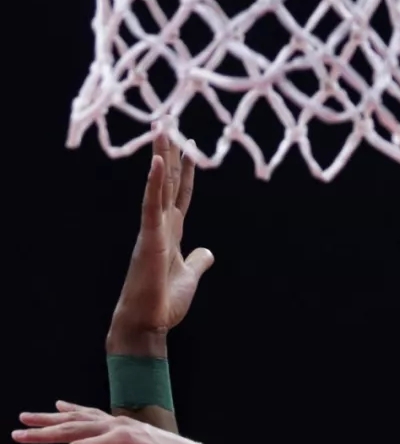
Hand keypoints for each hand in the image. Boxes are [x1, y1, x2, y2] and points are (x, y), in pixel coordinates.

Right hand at [13, 402, 213, 443]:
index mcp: (123, 441)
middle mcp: (120, 426)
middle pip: (74, 427)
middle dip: (44, 432)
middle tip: (17, 434)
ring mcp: (122, 422)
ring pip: (80, 417)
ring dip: (52, 418)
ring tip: (26, 418)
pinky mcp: (125, 424)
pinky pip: (94, 414)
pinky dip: (75, 410)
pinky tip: (58, 405)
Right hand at [108, 130, 214, 345]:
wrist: (147, 324)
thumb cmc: (163, 303)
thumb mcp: (189, 277)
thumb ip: (198, 262)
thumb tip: (208, 252)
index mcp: (172, 232)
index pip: (181, 193)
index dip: (187, 169)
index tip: (189, 144)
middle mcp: (161, 226)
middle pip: (167, 182)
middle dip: (170, 152)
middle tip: (167, 120)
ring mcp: (153, 230)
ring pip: (157, 186)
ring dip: (160, 156)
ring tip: (160, 127)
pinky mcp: (149, 240)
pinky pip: (151, 206)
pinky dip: (155, 184)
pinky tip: (158, 162)